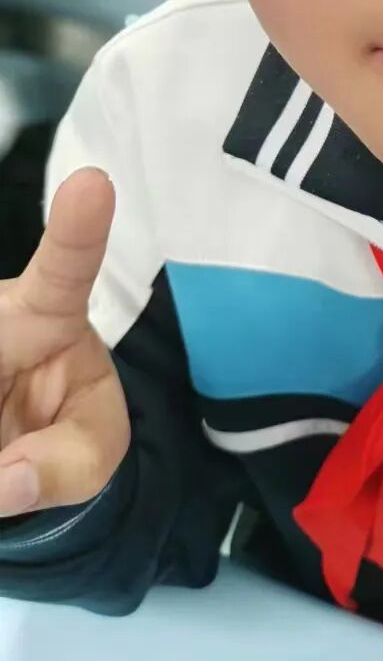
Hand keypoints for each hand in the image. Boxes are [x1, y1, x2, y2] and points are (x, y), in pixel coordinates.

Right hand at [0, 169, 129, 516]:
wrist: (11, 443)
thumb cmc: (60, 428)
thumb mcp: (90, 457)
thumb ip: (62, 467)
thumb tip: (4, 482)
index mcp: (47, 320)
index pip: (64, 271)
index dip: (76, 231)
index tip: (91, 183)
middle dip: (1, 407)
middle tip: (7, 453)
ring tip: (5, 450)